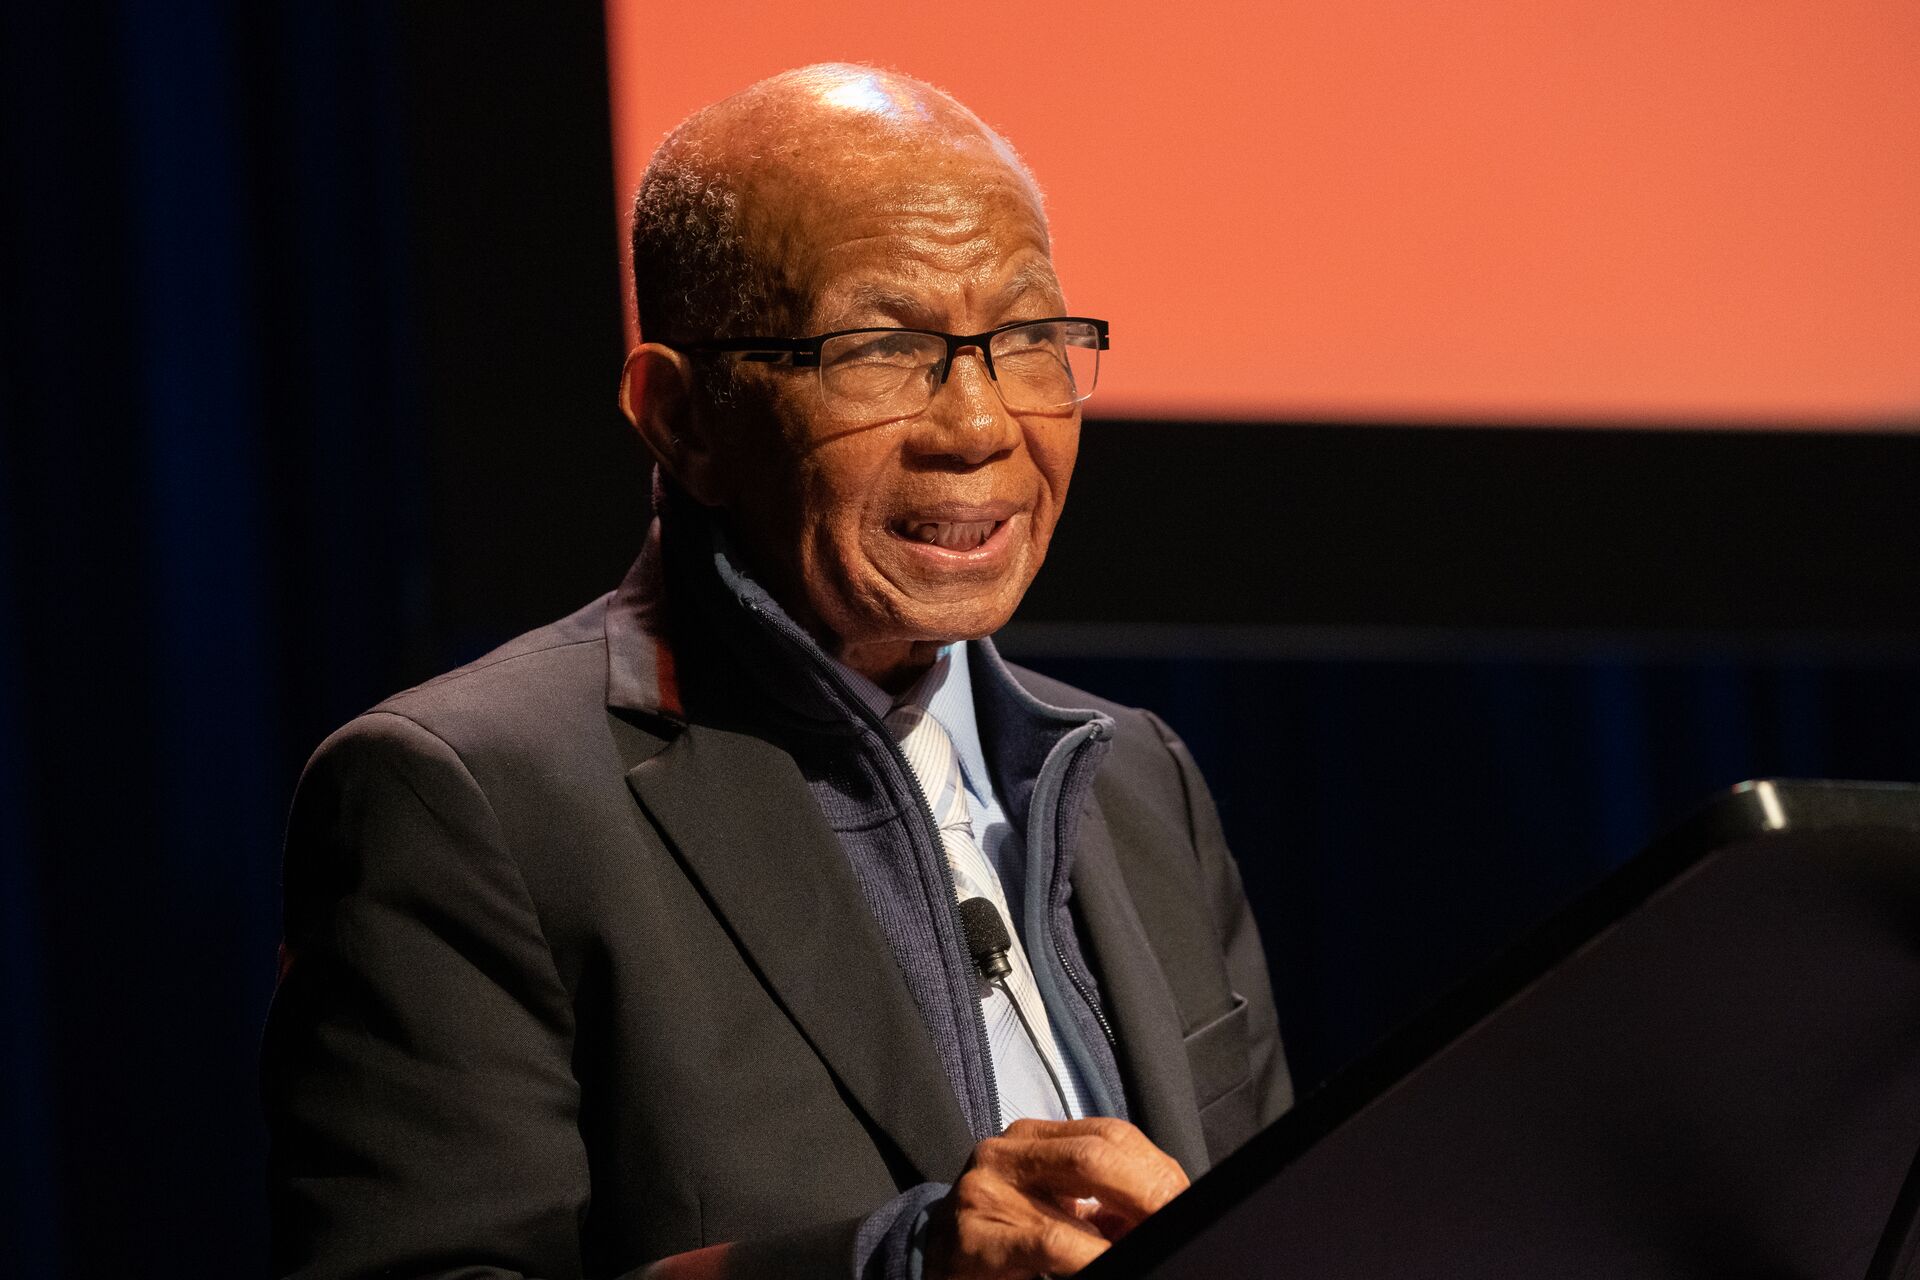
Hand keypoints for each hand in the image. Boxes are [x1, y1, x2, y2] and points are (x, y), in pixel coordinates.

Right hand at [923, 1117, 1188, 1279]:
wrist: (931, 1270)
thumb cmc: (1003, 1244)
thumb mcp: (1054, 1212)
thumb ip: (1103, 1206)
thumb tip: (1169, 1216)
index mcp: (1034, 1139)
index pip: (1111, 1135)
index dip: (1157, 1171)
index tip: (1189, 1205)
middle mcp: (1007, 1151)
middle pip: (1099, 1150)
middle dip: (1151, 1190)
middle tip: (1179, 1224)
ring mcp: (986, 1188)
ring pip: (1077, 1186)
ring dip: (1126, 1227)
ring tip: (1152, 1248)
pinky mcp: (975, 1235)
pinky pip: (1048, 1242)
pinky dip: (1088, 1255)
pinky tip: (1105, 1265)